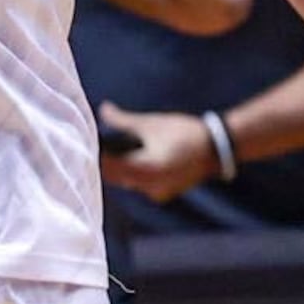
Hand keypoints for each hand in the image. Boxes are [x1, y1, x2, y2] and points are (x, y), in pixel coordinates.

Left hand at [98, 103, 213, 202]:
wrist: (215, 149)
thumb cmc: (183, 132)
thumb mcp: (151, 123)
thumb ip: (123, 120)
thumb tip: (104, 109)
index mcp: (145, 170)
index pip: (108, 167)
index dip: (96, 156)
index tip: (88, 143)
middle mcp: (148, 187)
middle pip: (114, 177)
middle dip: (107, 162)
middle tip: (99, 145)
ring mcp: (155, 193)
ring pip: (126, 182)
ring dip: (120, 168)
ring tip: (116, 151)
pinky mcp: (162, 194)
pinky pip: (139, 185)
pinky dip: (134, 174)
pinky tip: (135, 159)